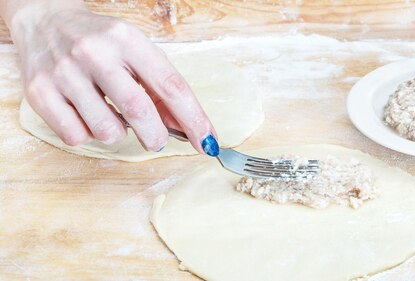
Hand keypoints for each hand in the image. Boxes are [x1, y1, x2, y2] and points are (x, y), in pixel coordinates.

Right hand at [1, 0, 219, 154]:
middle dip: (155, 136)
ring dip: (118, 135)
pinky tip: (86, 116)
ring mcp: (64, 72)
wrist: (45, 20)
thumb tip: (184, 127)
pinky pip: (76, 137)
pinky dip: (88, 136)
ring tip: (110, 117)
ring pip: (107, 131)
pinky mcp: (39, 93)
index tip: (207, 141)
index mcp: (127, 39)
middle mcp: (94, 52)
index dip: (193, 119)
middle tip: (155, 140)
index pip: (171, 85)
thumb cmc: (100, 41)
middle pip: (139, 111)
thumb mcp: (136, 53)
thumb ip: (160, 88)